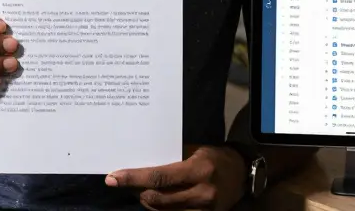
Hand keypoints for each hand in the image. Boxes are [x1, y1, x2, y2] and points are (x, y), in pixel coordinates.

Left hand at [106, 145, 246, 210]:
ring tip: (137, 189)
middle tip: (122, 181)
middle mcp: (201, 193)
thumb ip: (170, 157)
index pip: (159, 177)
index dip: (133, 178)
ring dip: (145, 201)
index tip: (113, 178)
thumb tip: (139, 160)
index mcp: (199, 170)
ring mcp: (204, 210)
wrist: (241, 174)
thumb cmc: (214, 157)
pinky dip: (159, 209)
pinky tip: (153, 198)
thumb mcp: (194, 150)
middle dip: (135, 190)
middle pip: (156, 198)